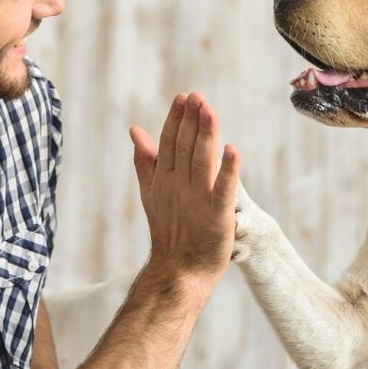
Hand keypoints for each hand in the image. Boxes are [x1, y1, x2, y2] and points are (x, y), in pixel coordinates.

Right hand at [130, 93, 239, 287]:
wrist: (178, 271)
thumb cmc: (170, 232)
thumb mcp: (152, 193)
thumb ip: (146, 162)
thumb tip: (135, 130)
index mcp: (165, 179)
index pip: (169, 143)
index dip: (176, 119)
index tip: (183, 97)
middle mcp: (179, 186)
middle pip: (185, 147)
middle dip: (191, 121)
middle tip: (197, 96)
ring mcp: (197, 200)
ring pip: (201, 161)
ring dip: (206, 135)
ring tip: (209, 111)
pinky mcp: (216, 215)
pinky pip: (223, 189)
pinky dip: (227, 170)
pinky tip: (232, 150)